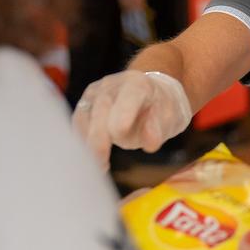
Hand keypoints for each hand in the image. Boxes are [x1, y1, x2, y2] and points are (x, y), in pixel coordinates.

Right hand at [73, 71, 190, 168]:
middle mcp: (112, 84)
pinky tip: (93, 160)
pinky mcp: (84, 104)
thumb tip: (150, 144)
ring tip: (100, 166)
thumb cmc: (162, 108)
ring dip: (89, 144)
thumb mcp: (171, 117)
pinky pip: (78, 124)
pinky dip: (83, 142)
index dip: (123, 114)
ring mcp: (95, 92)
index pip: (128, 98)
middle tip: (102, 164)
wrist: (151, 94)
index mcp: (137, 83)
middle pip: (101, 110)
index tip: (119, 133)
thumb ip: (159, 129)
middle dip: (100, 138)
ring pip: (84, 118)